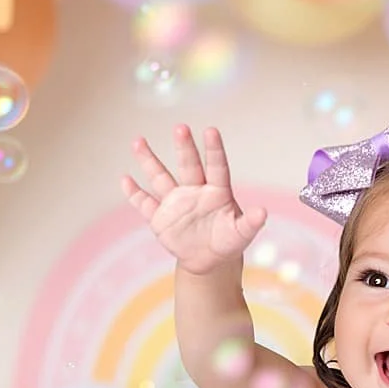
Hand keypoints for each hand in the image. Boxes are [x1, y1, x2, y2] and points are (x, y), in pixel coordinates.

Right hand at [120, 126, 267, 274]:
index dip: (214, 149)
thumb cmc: (228, 241)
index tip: (211, 130)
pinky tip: (125, 179)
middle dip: (184, 147)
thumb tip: (263, 212)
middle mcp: (194, 191)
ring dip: (149, 160)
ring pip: (160, 177)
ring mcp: (175, 202)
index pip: (216, 166)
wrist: (208, 260)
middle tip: (181, 127)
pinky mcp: (160, 217)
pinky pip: (145, 203)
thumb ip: (250, 223)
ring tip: (138, 140)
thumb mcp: (241, 234)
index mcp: (217, 192)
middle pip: (188, 165)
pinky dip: (134, 193)